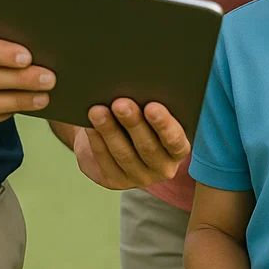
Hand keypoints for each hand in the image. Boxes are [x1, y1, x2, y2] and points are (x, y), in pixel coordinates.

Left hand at [72, 98, 190, 189]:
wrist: (116, 133)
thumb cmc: (141, 115)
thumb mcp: (151, 111)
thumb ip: (152, 105)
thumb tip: (140, 87)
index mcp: (178, 148)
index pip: (175, 140)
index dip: (164, 124)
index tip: (152, 106)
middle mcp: (162, 167)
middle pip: (147, 147)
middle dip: (133, 123)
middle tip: (120, 103)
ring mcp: (139, 177)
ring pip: (124, 154)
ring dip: (110, 130)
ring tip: (98, 111)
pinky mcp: (116, 181)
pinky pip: (106, 161)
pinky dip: (97, 141)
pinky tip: (90, 126)